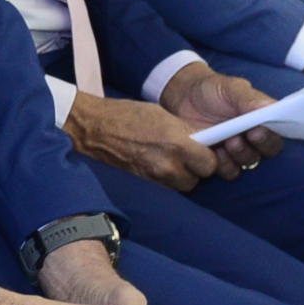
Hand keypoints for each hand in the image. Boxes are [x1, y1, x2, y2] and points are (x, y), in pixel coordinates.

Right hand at [62, 90, 216, 192]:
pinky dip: (164, 181)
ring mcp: (153, 179)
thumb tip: (203, 142)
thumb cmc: (127, 116)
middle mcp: (168, 165)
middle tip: (185, 157)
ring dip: (180, 177)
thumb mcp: (163, 116)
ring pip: (181, 187)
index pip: (210, 165)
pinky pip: (164, 188)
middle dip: (195, 170)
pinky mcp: (142, 185)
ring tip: (169, 162)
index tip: (204, 152)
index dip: (209, 158)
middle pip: (197, 180)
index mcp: (176, 143)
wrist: (93, 128)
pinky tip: (155, 166)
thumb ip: (186, 132)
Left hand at [156, 62, 281, 176]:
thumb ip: (250, 99)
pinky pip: (227, 171)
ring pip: (247, 164)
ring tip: (225, 142)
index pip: (276, 135)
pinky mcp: (218, 161)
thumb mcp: (232, 88)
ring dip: (238, 156)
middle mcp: (253, 139)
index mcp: (262, 121)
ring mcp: (236, 151)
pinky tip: (212, 150)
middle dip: (254, 147)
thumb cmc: (212, 90)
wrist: (183, 96)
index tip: (257, 131)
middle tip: (238, 138)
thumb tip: (270, 108)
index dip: (269, 137)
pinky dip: (221, 164)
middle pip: (266, 153)